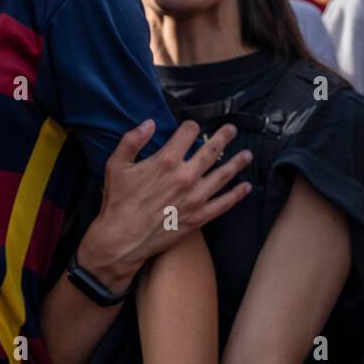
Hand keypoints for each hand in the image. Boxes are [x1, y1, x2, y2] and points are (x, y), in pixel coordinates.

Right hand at [77, 120, 252, 290]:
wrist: (122, 240)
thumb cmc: (118, 202)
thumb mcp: (116, 165)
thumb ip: (132, 140)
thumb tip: (149, 123)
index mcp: (166, 161)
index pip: (188, 133)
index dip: (191, 127)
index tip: (192, 127)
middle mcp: (185, 176)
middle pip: (211, 150)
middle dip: (224, 137)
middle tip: (232, 129)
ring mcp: (195, 197)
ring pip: (223, 174)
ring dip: (237, 162)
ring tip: (247, 155)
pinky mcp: (199, 217)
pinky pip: (224, 203)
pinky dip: (237, 195)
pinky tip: (246, 187)